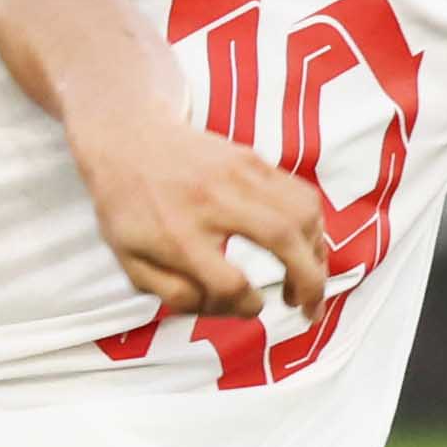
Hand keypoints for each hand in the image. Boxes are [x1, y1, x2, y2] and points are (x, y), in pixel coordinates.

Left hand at [72, 103, 327, 322]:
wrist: (128, 138)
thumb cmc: (128, 208)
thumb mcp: (131, 262)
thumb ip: (175, 294)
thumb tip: (227, 308)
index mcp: (176, 235)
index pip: (228, 284)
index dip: (247, 307)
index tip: (251, 307)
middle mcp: (213, 203)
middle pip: (282, 241)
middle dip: (309, 282)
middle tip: (310, 308)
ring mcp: (238, 175)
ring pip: (302, 213)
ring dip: (318, 253)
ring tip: (310, 277)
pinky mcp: (253, 159)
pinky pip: (301, 193)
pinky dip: (313, 225)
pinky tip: (304, 245)